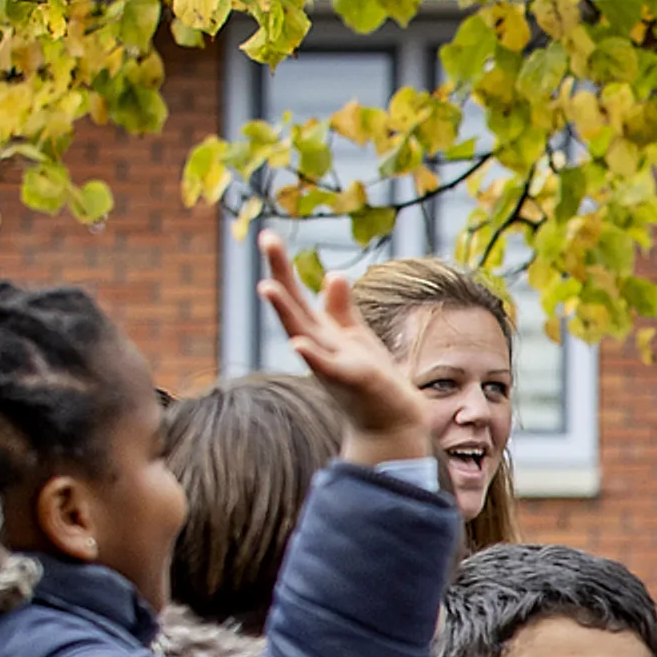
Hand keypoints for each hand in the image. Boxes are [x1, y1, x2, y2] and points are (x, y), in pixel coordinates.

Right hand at [253, 232, 430, 467]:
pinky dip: (311, 356)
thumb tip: (333, 274)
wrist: (389, 422)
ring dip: (285, 312)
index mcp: (320, 332)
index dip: (283, 266)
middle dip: (280, 273)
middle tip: (266, 238)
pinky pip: (326, 368)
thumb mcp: (354, 337)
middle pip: (294, 306)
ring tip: (267, 286)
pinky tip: (298, 344)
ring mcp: (330, 364)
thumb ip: (340, 308)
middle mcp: (318, 346)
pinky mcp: (349, 382)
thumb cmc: (369, 381)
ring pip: (303, 333)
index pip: (296, 294)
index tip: (268, 235)